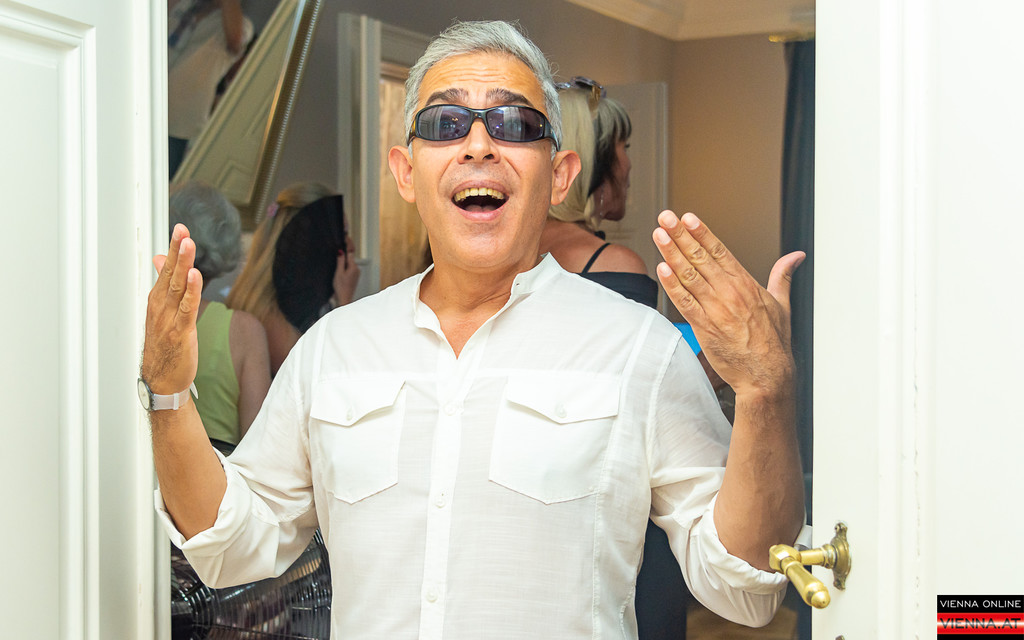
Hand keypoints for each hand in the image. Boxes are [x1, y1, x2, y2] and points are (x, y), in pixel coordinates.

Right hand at [141, 224, 202, 393]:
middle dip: (176, 251)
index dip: (173, 249)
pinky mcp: (180, 332)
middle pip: (170, 274)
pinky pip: (186, 308)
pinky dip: (191, 292)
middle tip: (181, 230)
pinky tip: (194, 276)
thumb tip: (161, 259)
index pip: (166, 269)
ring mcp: (169, 319)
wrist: (161, 380)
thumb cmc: (163, 345)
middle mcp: (160, 307)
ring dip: (183, 265)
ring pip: (177, 287)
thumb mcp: (162, 310)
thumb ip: (165, 284)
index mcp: (157, 300)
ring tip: (188, 244)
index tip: (180, 229)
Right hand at [332, 235, 359, 306]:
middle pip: (350, 256)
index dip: (348, 243)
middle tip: (341, 241)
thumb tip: (341, 250)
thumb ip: (340, 261)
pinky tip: (340, 265)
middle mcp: (356, 269)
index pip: (351, 251)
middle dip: (345, 249)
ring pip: (349, 261)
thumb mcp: (338, 273)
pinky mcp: (353, 276)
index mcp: (353, 267)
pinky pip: (349, 266)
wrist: (344, 299)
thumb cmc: (341, 288)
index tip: (345, 236)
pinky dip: (345, 264)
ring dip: (344, 257)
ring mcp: (356, 273)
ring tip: (338, 252)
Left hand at [653, 211, 804, 397]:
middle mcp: (730, 293)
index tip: (687, 218)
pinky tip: (661, 269)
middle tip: (665, 217)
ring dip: (671, 254)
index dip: (702, 233)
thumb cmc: (774, 342)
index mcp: (746, 284)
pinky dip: (672, 285)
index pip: (719, 252)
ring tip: (658, 235)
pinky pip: (684, 302)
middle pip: (701, 258)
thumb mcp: (782, 303)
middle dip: (680, 235)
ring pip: (689, 276)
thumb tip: (796, 257)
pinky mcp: (704, 328)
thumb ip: (783, 276)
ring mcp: (716, 310)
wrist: (767, 375)